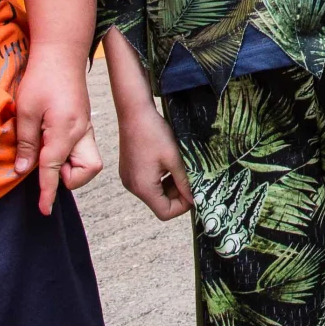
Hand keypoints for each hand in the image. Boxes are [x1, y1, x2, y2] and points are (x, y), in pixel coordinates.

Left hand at [15, 42, 101, 212]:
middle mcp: (82, 132)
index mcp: (66, 131)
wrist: (62, 51)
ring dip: (69, 166)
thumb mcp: (26, 110)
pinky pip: (83, 148)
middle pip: (87, 171)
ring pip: (88, 161)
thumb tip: (22, 170)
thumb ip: (26, 143)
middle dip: (68, 178)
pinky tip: (50, 139)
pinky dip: (69, 154)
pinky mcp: (84, 121)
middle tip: (44, 165)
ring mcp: (86, 127)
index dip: (47, 193)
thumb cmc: (42, 76)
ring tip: (45, 149)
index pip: (54, 171)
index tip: (43, 210)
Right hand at [114, 100, 190, 219]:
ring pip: (155, 193)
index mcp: (143, 187)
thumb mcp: (174, 159)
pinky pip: (148, 182)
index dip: (183, 206)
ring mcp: (129, 179)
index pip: (165, 213)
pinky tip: (169, 163)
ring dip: (171, 185)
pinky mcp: (130, 170)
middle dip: (178, 194)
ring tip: (181, 168)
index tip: (195, 191)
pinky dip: (161, 178)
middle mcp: (133, 187)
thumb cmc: (154, 133)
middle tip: (191, 178)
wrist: (134, 113)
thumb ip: (185, 182)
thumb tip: (195, 199)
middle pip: (160, 203)